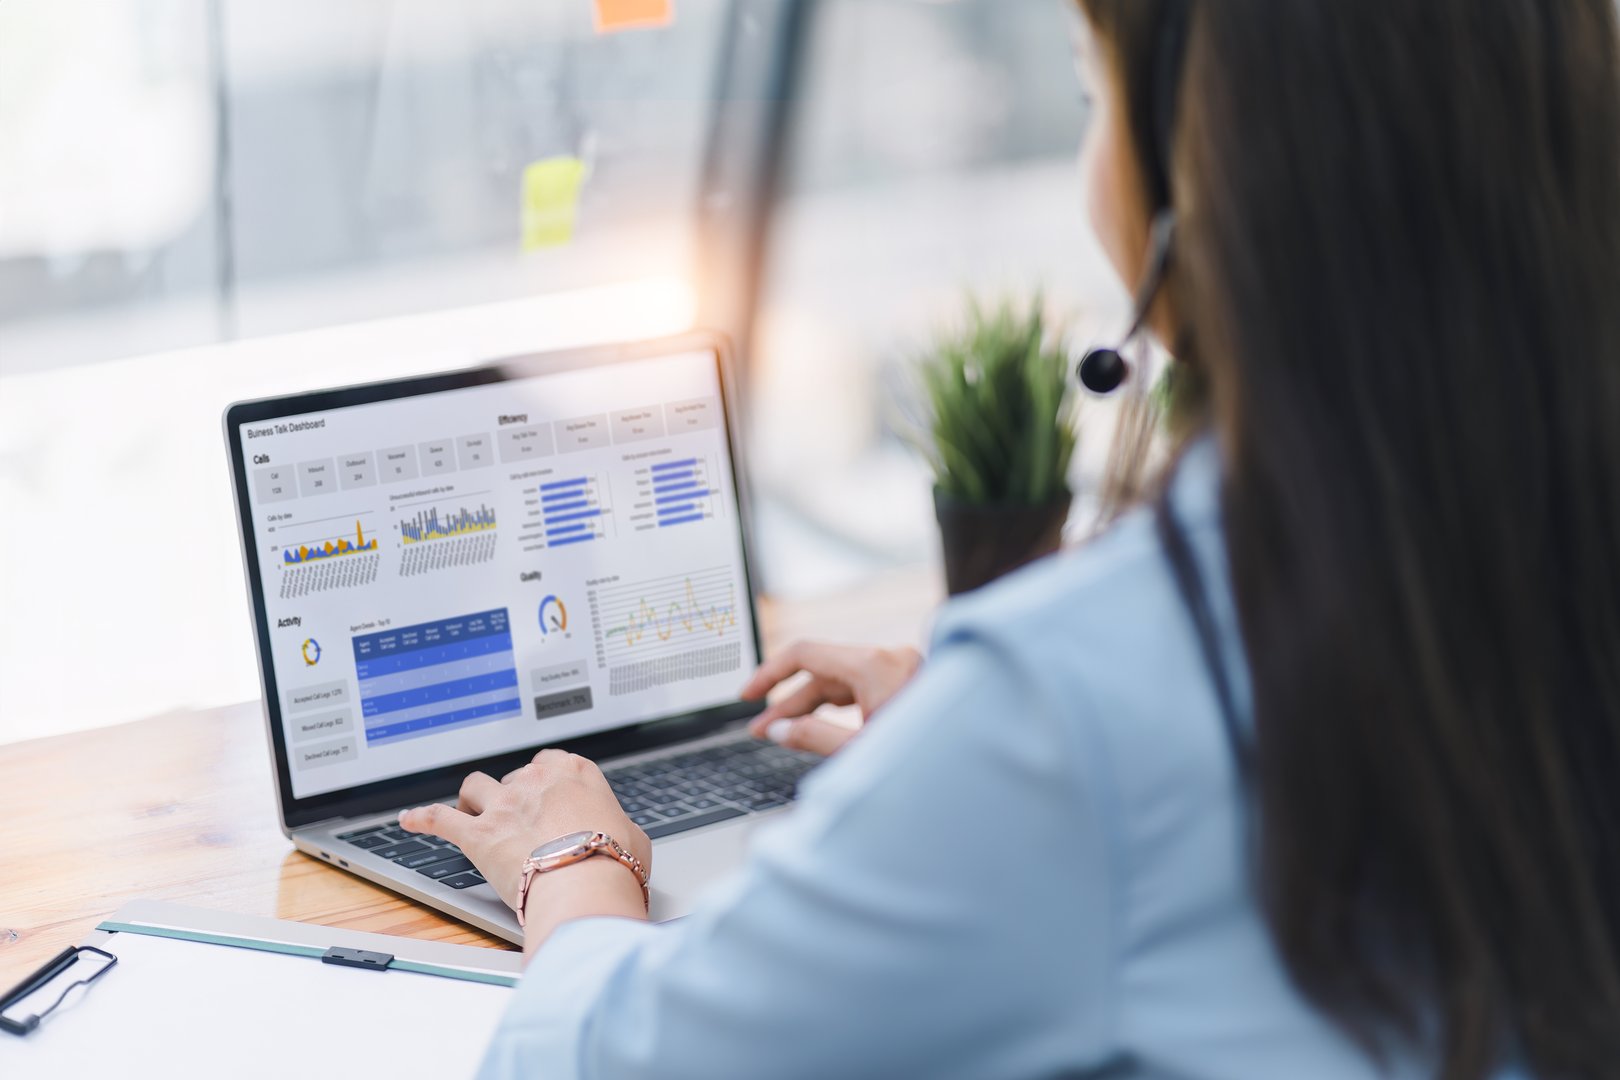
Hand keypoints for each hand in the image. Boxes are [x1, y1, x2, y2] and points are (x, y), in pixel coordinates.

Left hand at [399, 749, 650, 919]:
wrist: (585, 879)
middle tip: (520, 821)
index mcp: (575, 773)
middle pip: (514, 776)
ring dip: (472, 800)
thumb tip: (624, 838)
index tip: (548, 797)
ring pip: (476, 787)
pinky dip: (422, 819)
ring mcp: (503, 804)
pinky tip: (409, 820)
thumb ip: (622, 829)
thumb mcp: (635, 839)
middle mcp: (535, 780)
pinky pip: (439, 819)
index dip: (547, 782)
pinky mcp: (477, 833)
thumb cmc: (614, 861)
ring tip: (471, 812)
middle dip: (514, 795)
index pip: (553, 763)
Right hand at [742, 641, 922, 755]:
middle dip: (789, 701)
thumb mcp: (860, 752)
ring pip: (843, 680)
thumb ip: (813, 737)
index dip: (769, 673)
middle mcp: (892, 658)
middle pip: (824, 670)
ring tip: (784, 732)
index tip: (747, 695)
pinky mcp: (911, 682)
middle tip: (763, 730)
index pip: (806, 653)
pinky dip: (839, 706)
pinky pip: (864, 687)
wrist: (980, 770)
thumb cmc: (931, 763)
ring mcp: (904, 668)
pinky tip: (821, 727)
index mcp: (877, 665)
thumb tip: (780, 730)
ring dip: (812, 705)